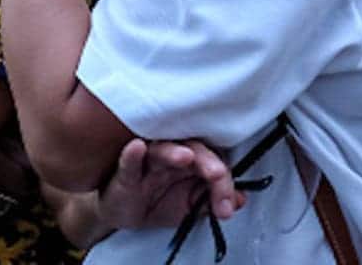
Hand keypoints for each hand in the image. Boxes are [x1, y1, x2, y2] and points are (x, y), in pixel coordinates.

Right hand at [97, 139, 243, 232]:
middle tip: (217, 175)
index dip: (224, 183)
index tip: (228, 206)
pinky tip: (137, 148)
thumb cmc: (154, 201)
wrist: (121, 213)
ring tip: (185, 157)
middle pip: (194, 149)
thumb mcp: (188, 207)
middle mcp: (172, 155)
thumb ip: (212, 202)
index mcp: (191, 162)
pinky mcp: (125, 172)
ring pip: (162, 149)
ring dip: (174, 152)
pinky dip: (132, 154)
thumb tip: (240, 200)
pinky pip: (128, 161)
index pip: (214, 163)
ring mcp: (148, 161)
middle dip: (208, 163)